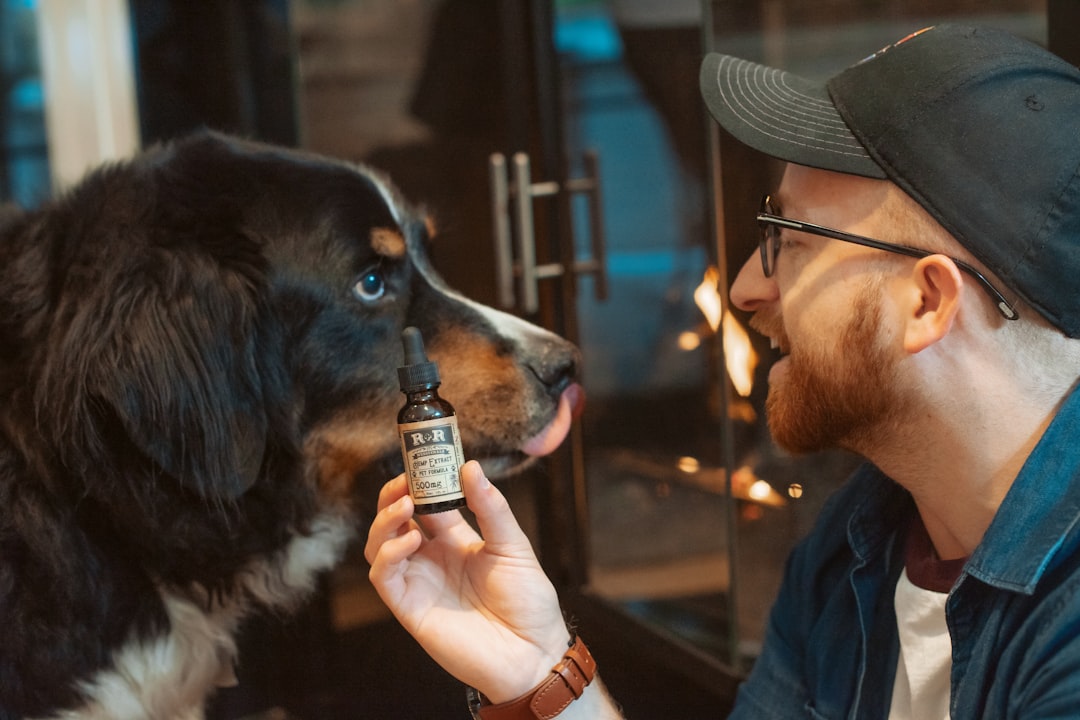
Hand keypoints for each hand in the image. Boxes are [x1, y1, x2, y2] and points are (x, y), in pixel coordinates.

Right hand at [364, 460, 571, 702]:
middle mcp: (432, 559)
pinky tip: (409, 540)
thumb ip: (491, 508)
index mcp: (456, 541)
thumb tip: (471, 467)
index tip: (420, 458)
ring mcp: (419, 582)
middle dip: (393, 496)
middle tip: (403, 479)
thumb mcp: (514, 545)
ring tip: (404, 505)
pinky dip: (388, 554)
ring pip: (379, 546)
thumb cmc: (528, 601)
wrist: (533, 652)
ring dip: (384, 521)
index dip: (419, 480)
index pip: (427, 504)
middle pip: (396, 521)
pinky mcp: (410, 608)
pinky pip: (383, 577)